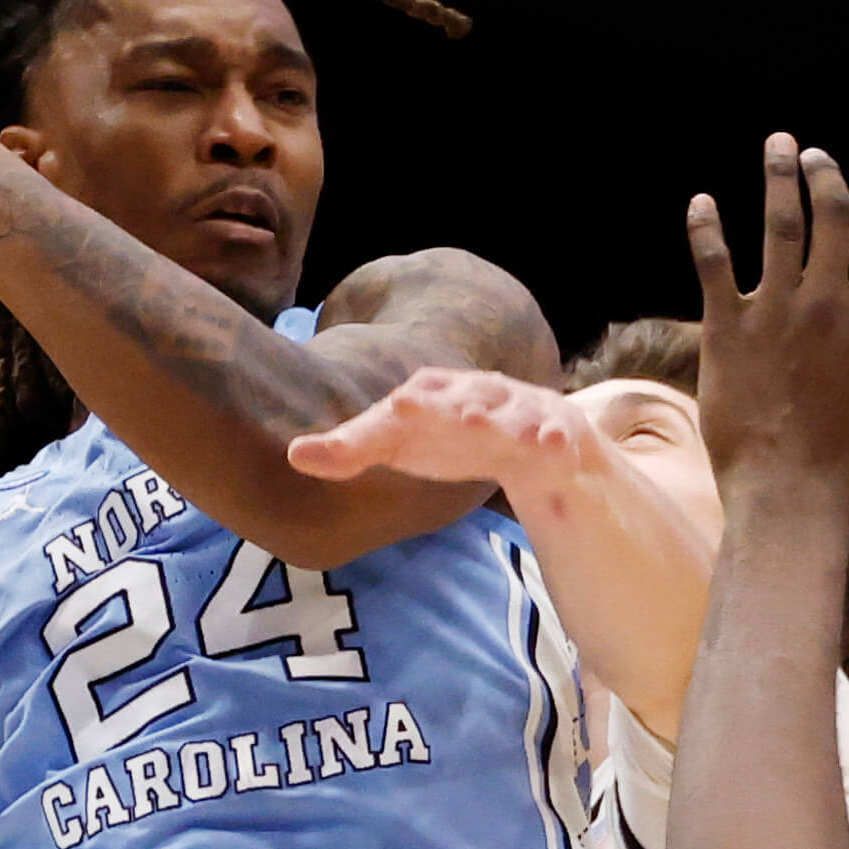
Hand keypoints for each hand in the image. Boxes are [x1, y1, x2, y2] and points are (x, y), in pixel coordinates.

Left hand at [290, 366, 590, 509]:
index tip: (394, 410)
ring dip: (505, 417)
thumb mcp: (400, 445)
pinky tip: (552, 447)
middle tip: (437, 412)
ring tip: (495, 427)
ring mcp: (518, 408)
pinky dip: (554, 436)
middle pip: (461, 398)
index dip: (405, 410)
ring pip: (511, 411)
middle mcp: (475, 392)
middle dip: (451, 403)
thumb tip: (293, 455)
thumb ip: (352, 450)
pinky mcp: (554, 427)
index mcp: (434, 393)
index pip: (410, 401)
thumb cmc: (451, 438)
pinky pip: (555, 430)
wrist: (530, 439)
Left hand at [686, 135, 848, 492]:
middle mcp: (827, 302)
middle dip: (826, 173)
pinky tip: (702, 201)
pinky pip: (715, 261)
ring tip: (777, 147)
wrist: (786, 489)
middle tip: (815, 155)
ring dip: (779, 176)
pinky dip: (706, 227)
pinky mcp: (727, 327)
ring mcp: (776, 310)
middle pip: (832, 213)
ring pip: (778, 223)